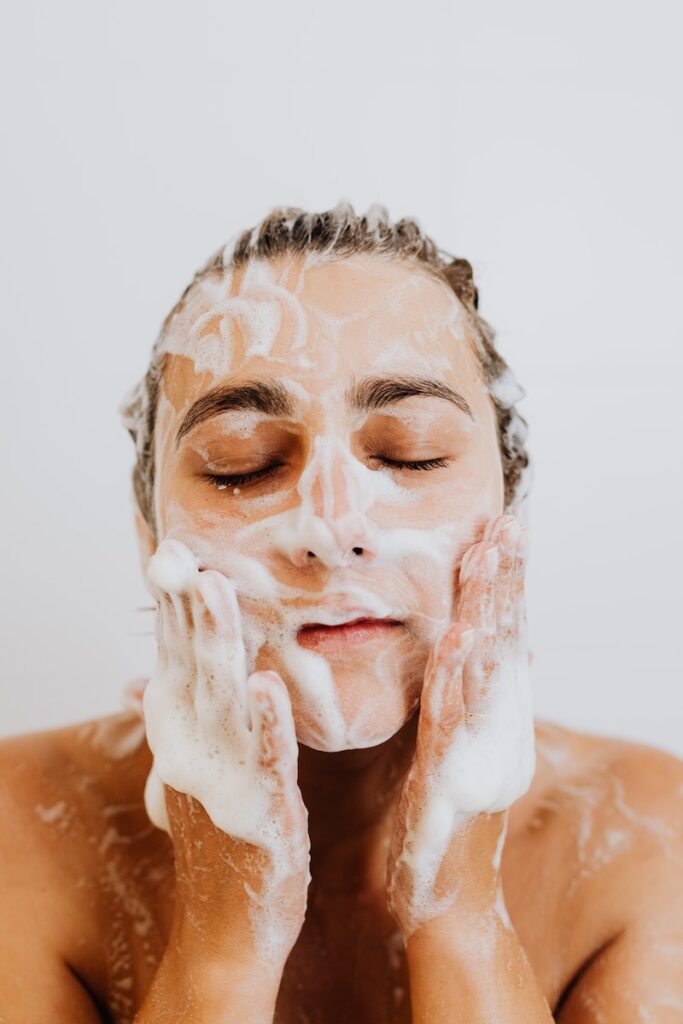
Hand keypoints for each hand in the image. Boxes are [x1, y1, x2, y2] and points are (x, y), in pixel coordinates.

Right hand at [143, 539, 310, 971]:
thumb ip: (175, 713)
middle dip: (187, 604)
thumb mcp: (190, 761)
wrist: (229, 920)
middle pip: (191, 660)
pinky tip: (264, 685)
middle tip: (179, 552)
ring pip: (222, 696)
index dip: (172, 600)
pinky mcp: (262, 806)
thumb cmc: (218, 830)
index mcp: (184, 725)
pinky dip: (263, 722)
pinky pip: (265, 757)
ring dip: (217, 643)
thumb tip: (140, 679)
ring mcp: (224, 773)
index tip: (170, 549)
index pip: (174, 649)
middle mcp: (193, 743)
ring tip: (216, 591)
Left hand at [386, 513, 534, 939]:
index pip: (499, 638)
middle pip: (503, 643)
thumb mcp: (447, 750)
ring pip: (487, 672)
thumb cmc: (437, 823)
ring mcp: (478, 755)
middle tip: (507, 524)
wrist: (444, 901)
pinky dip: (458, 681)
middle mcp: (495, 730)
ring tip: (488, 558)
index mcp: (490, 718)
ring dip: (488, 613)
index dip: (502, 585)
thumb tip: (452, 651)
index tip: (499, 531)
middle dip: (504, 582)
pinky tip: (459, 640)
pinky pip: (454, 726)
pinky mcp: (452, 784)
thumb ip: (450, 700)